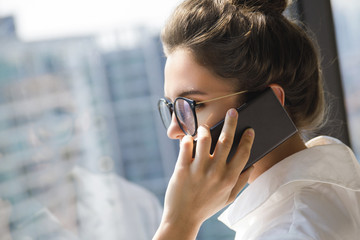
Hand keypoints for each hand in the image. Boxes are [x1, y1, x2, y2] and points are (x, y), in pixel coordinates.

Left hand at [153, 109, 254, 239]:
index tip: (249, 129)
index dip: (247, 139)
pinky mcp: (182, 169)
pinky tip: (187, 138)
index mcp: (229, 179)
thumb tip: (252, 167)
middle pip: (226, 141)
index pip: (243, 154)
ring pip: (204, 139)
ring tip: (204, 127)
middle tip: (232, 111)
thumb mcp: (229, 198)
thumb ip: (241, 182)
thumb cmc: (207, 207)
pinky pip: (185, 146)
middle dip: (231, 123)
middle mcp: (216, 172)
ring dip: (205, 129)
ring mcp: (198, 170)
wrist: (183, 218)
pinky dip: (186, 139)